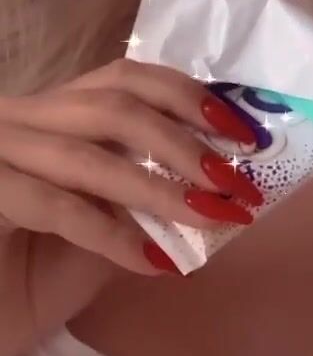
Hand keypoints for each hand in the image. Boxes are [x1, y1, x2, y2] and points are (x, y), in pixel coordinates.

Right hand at [0, 58, 263, 355]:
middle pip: (113, 105)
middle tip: (237, 184)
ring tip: (212, 217)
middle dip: (185, 143)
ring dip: (159, 189)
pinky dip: (111, 234)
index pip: (127, 79)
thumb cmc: (33, 276)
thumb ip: (147, 196)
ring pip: (86, 156)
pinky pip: (54, 207)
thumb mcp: (106, 229)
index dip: (190, 98)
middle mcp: (20, 119)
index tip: (246, 134)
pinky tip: (154, 261)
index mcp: (53, 113)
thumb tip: (224, 185)